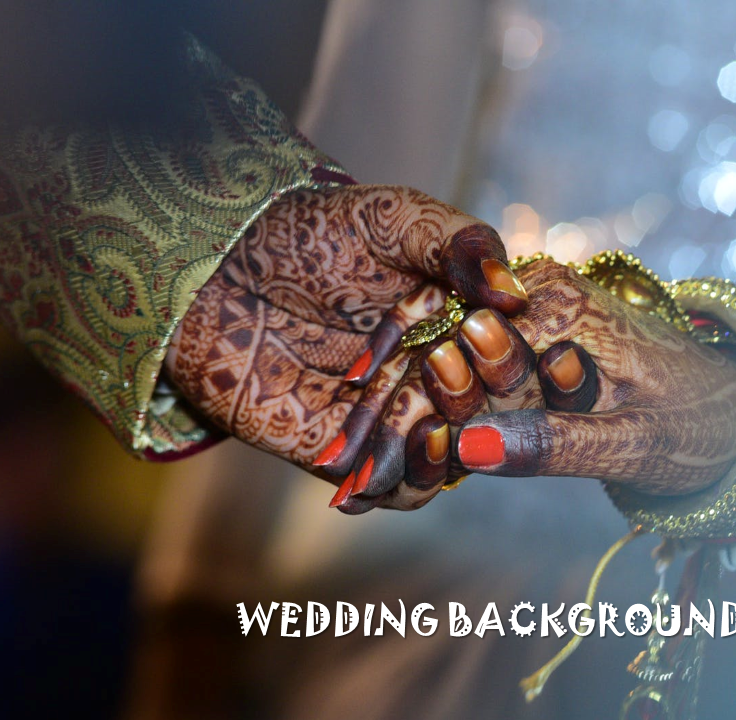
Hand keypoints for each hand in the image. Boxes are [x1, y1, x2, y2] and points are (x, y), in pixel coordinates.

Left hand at [163, 184, 527, 467]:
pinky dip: (411, 481)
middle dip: (481, 392)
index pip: (514, 354)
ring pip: (452, 456)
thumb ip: (460, 243)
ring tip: (430, 415)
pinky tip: (400, 454)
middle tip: (447, 356)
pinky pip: (400, 490)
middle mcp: (438, 377)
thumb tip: (515, 294)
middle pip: (491, 411)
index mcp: (464, 324)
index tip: (493, 327)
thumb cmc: (311, 233)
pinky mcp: (354, 456)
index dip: (515, 350)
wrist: (219, 266)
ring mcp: (398, 419)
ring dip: (449, 443)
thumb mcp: (395, 217)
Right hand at [326, 259, 735, 512]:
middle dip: (385, 419)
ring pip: (440, 361)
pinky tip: (391, 458)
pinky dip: (430, 414)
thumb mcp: (633, 442)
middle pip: (437, 355)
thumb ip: (552, 445)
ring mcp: (527, 308)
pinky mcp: (527, 331)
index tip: (360, 472)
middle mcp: (535, 294)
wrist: (733, 403)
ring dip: (397, 418)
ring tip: (350, 482)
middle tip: (341, 485)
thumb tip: (467, 450)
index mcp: (559, 307)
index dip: (407, 416)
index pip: (460, 357)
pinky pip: (465, 369)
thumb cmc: (697, 421)